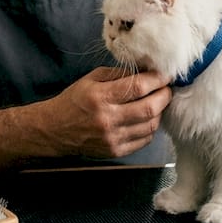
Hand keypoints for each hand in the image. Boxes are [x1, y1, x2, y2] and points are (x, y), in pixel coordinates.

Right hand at [45, 66, 171, 157]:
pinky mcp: (116, 151)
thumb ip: (118, 74)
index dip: (157, 79)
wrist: (55, 130)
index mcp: (100, 97)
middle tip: (166, 89)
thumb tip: (146, 70)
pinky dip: (151, 128)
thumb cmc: (74, 101)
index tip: (165, 74)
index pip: (138, 87)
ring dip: (159, 113)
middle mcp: (107, 119)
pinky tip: (147, 119)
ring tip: (158, 103)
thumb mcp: (91, 79)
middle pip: (149, 108)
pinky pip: (144, 140)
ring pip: (151, 126)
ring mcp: (113, 138)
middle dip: (164, 96)